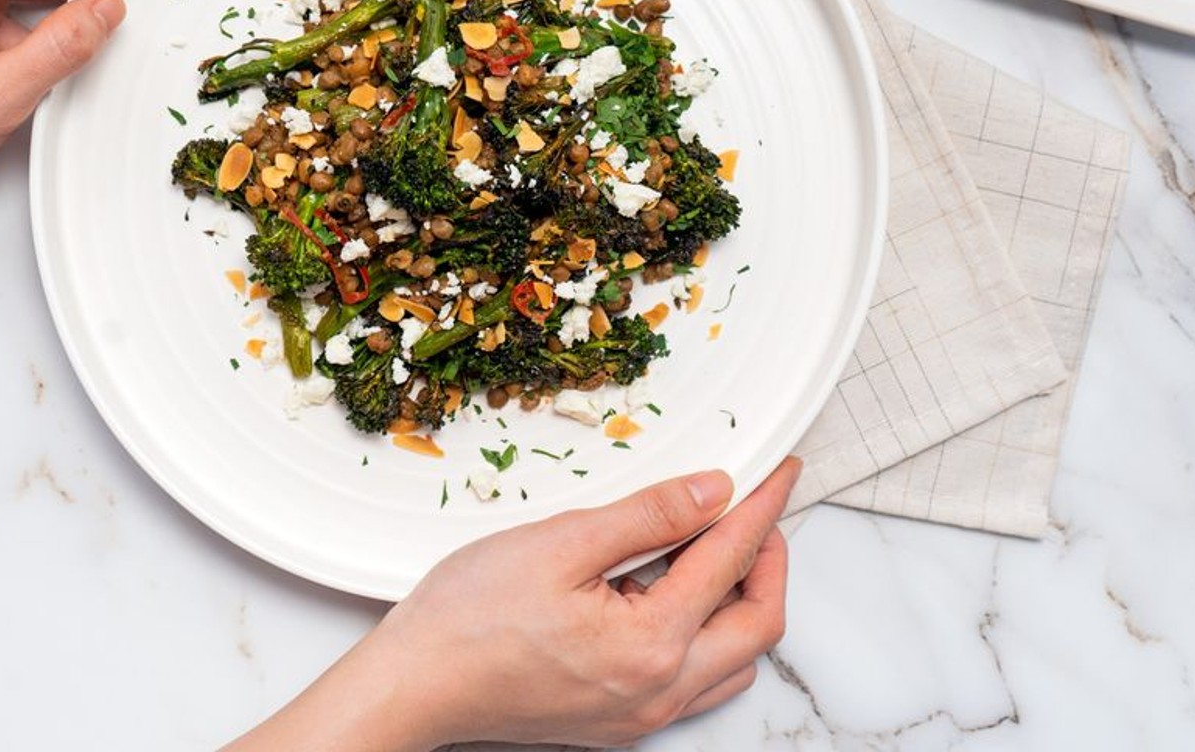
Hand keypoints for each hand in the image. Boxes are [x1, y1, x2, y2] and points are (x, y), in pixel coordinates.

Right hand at [230, 457, 801, 750]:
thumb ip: (648, 516)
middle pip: (757, 625)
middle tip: (755, 511)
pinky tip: (673, 599)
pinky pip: (696, 684)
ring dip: (742, 603)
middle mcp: (658, 692)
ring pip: (734, 662)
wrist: (413, 686)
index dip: (762, 506)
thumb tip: (713, 491)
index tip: (780, 471)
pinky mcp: (618, 723)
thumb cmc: (468, 618)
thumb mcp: (561, 543)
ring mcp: (641, 715)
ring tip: (718, 550)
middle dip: (768, 561)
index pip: (731, 559)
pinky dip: (708, 636)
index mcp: (651, 644)